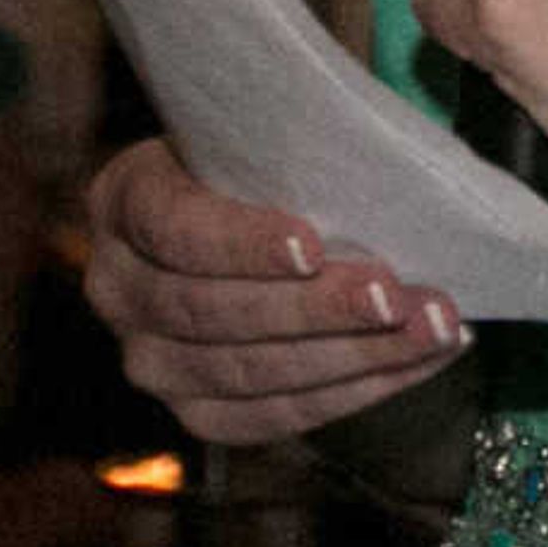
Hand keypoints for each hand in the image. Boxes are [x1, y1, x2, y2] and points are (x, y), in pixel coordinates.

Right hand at [81, 139, 465, 442]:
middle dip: (314, 309)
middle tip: (393, 294)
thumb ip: (294, 133)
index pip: (173, 228)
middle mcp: (118, 290)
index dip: (241, 243)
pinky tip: (416, 360)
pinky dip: (356, 391)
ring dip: (353, 355)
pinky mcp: (198, 414)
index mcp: (124, 202)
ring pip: (249, 373)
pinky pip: (275, 417)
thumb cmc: (261, 160)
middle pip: (211, 312)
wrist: (246, 218)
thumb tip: (376, 149)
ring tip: (429, 328)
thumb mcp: (258, 129)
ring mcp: (152, 362)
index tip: (314, 245)